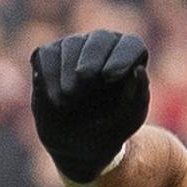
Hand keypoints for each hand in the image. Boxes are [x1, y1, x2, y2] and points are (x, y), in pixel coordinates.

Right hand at [30, 30, 149, 183]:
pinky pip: (47, 54)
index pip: (132, 46)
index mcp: (129, 60)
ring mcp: (75, 48)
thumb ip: (139, 97)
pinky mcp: (49, 55)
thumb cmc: (109, 130)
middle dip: (91, 58)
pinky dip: (50, 77)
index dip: (122, 57)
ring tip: (68, 101)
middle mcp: (103, 47)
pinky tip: (56, 100)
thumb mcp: (128, 122)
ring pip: (71, 45)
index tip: (109, 77)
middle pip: (100, 39)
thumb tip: (139, 70)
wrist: (78, 147)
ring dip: (68, 73)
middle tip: (85, 81)